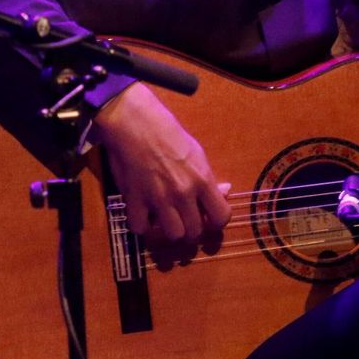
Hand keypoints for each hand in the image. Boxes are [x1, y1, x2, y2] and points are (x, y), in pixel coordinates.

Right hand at [89, 82, 231, 249]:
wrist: (134, 123)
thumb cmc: (167, 132)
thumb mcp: (197, 152)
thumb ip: (209, 178)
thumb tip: (225, 192)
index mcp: (202, 179)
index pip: (221, 217)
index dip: (216, 222)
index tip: (208, 218)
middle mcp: (183, 193)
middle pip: (195, 232)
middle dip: (191, 229)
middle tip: (184, 218)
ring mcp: (158, 199)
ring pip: (172, 235)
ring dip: (169, 230)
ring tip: (165, 219)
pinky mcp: (134, 200)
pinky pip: (140, 228)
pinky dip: (142, 226)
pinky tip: (144, 215)